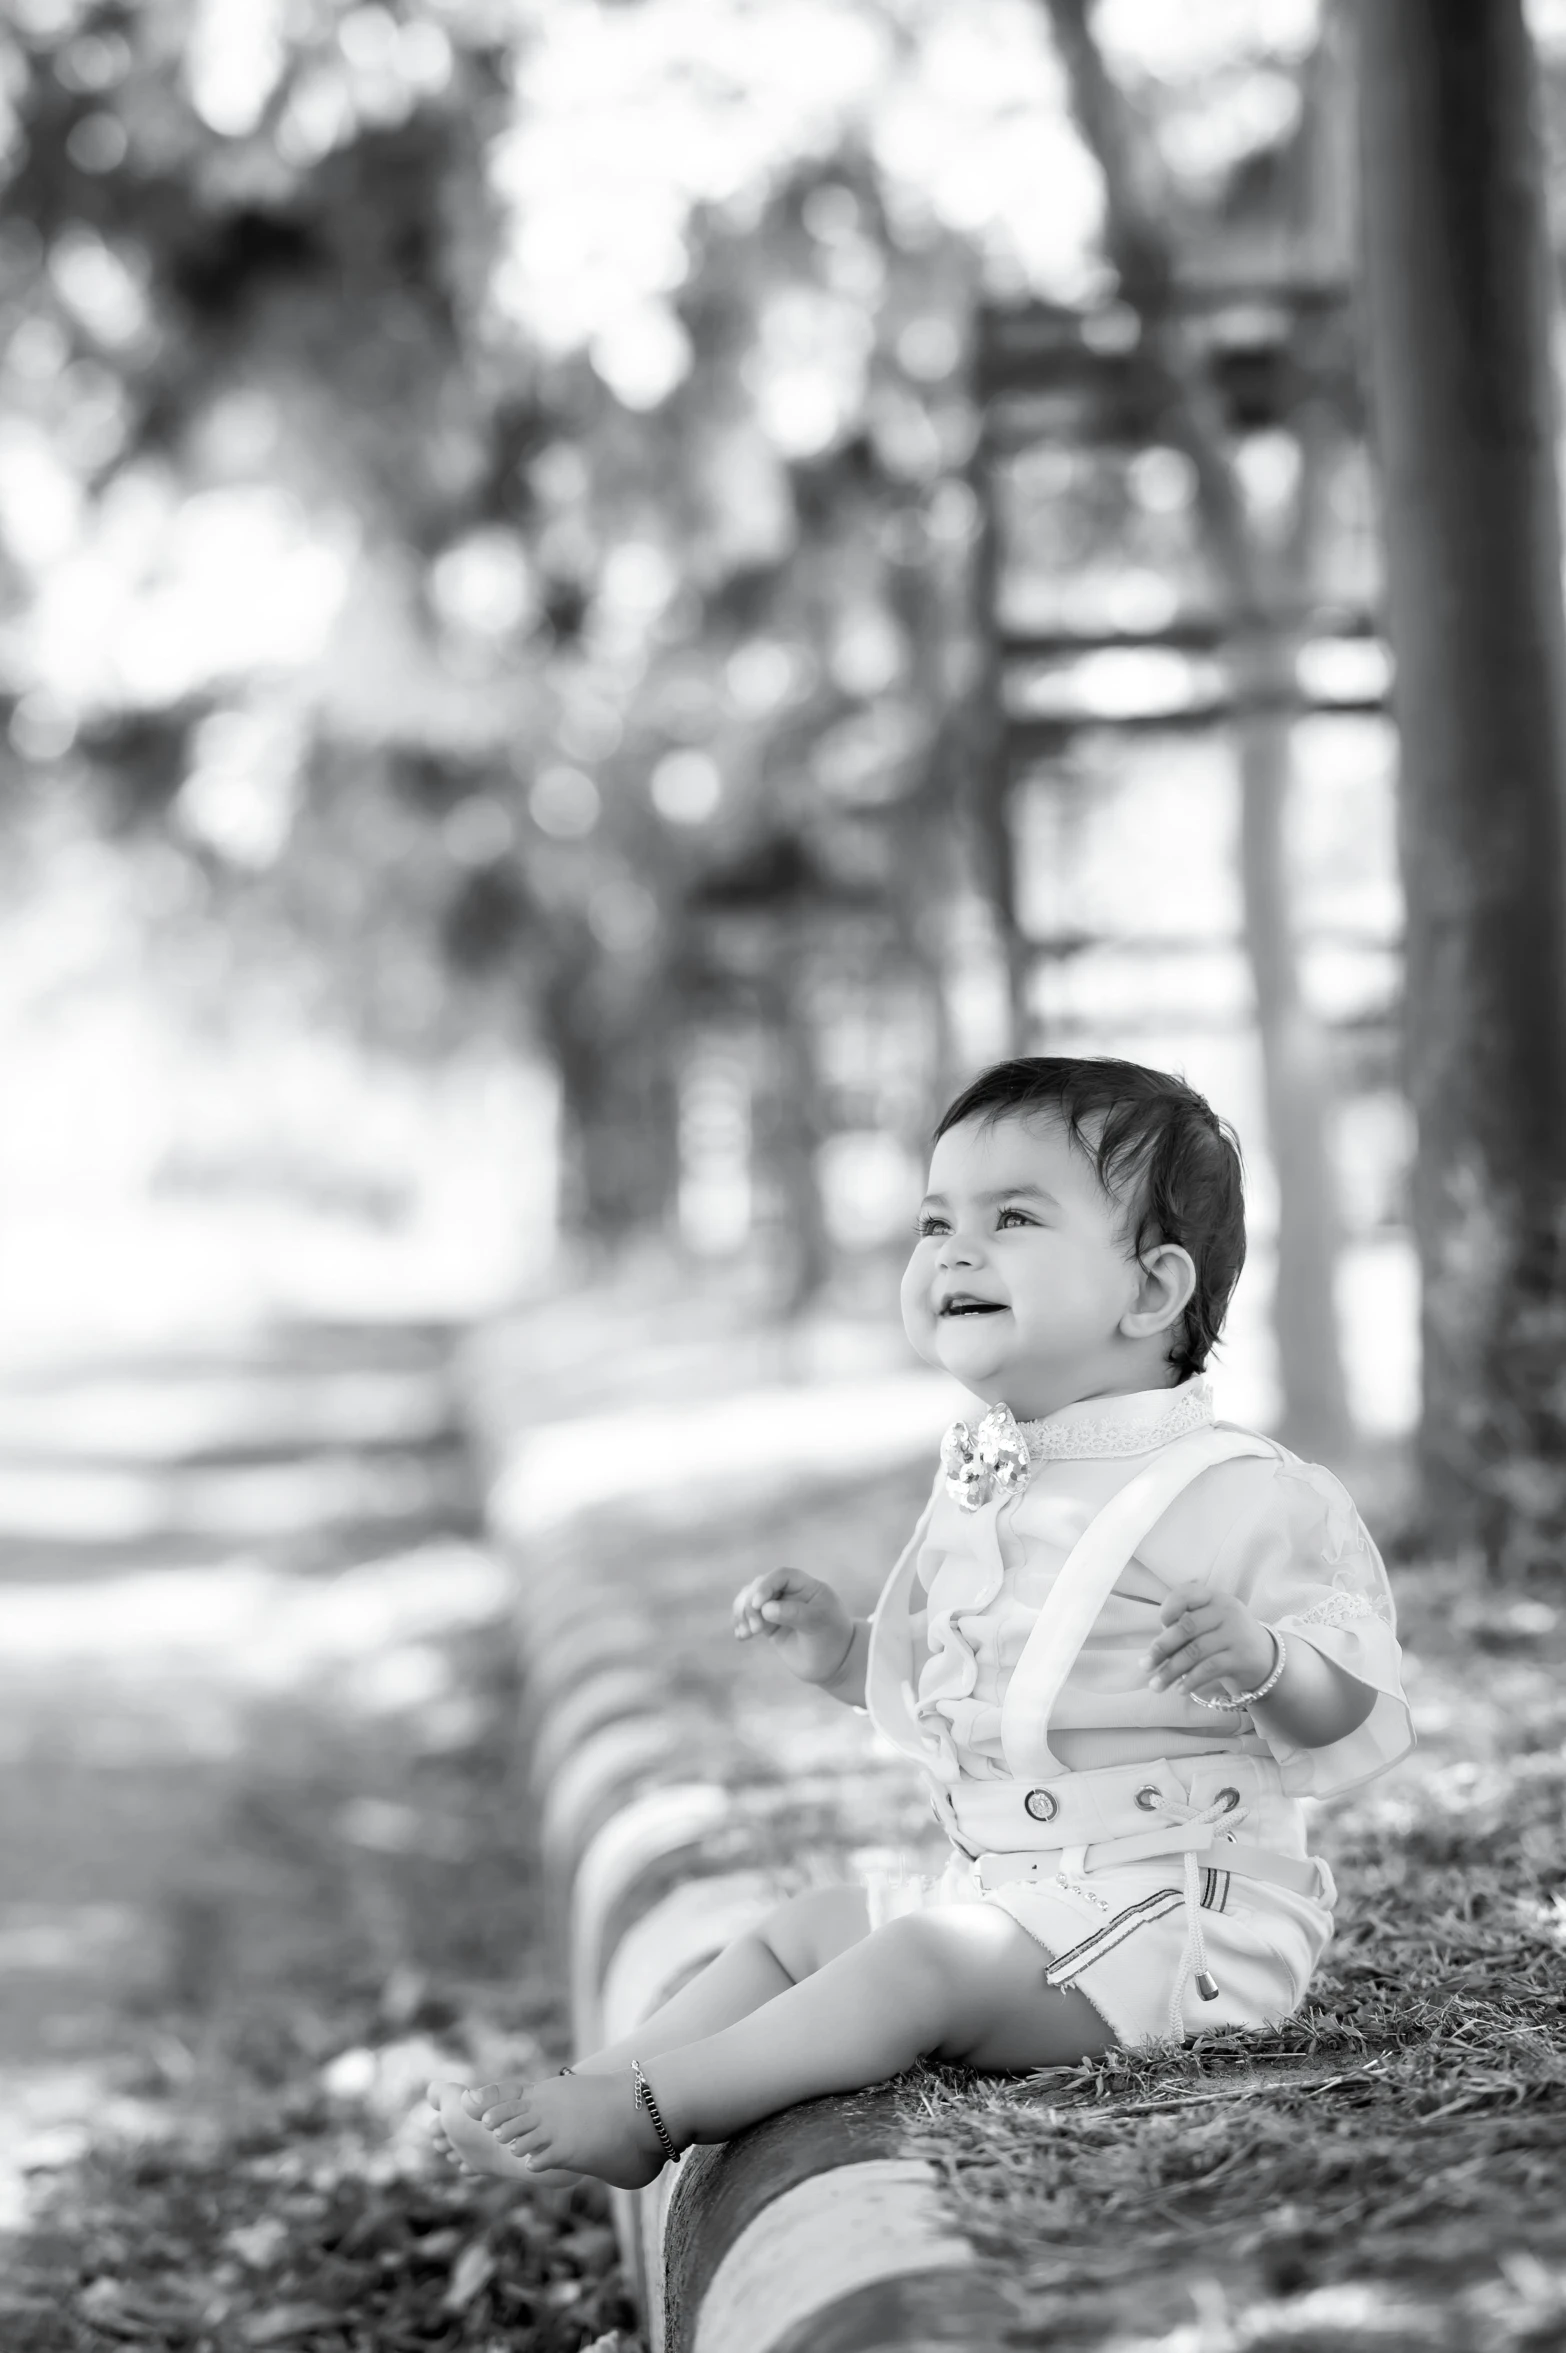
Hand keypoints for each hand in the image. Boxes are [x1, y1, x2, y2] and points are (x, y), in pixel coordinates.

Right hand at [732, 1567, 856, 1686]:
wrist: (834, 1665)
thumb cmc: (831, 1640)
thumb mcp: (818, 1624)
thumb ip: (793, 1613)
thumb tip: (764, 1609)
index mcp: (806, 1586)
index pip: (781, 1576)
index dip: (766, 1585)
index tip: (758, 1604)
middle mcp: (790, 1593)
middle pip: (760, 1586)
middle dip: (752, 1604)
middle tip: (756, 1629)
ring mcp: (778, 1608)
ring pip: (750, 1600)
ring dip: (743, 1613)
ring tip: (747, 1634)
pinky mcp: (769, 1624)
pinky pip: (749, 1617)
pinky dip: (741, 1623)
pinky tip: (741, 1636)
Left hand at [1141, 1582, 1275, 1701]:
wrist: (1266, 1658)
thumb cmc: (1226, 1638)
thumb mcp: (1210, 1623)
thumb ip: (1186, 1628)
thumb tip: (1154, 1652)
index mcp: (1214, 1598)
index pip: (1186, 1594)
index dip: (1168, 1608)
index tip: (1160, 1626)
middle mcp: (1226, 1611)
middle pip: (1186, 1628)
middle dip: (1161, 1649)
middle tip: (1145, 1666)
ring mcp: (1236, 1634)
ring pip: (1194, 1652)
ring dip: (1171, 1671)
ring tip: (1156, 1685)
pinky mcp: (1242, 1657)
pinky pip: (1208, 1669)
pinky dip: (1191, 1680)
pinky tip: (1180, 1690)